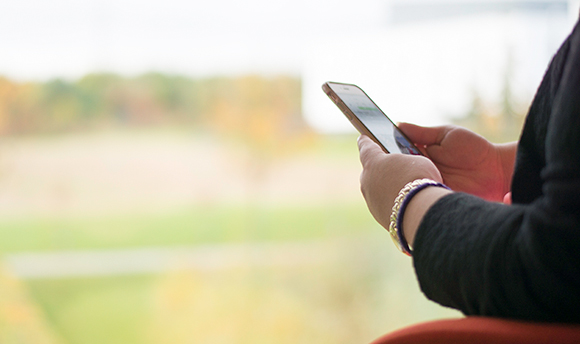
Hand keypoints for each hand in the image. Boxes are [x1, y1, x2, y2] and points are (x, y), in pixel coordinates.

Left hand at [358, 135, 441, 229]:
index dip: (367, 141)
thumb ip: (404, 161)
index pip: (366, 147)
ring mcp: (370, 199)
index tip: (363, 137)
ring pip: (377, 188)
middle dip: (381, 168)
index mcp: (373, 161)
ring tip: (405, 187)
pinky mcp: (378, 214)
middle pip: (372, 170)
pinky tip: (407, 202)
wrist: (420, 212)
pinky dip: (393, 200)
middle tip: (394, 166)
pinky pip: (384, 202)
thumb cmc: (420, 179)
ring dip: (388, 186)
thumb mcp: (416, 160)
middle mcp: (366, 180)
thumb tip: (401, 168)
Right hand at [398, 123, 515, 201]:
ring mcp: (428, 186)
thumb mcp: (446, 135)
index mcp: (421, 156)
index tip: (376, 149)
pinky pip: (420, 199)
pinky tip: (413, 188)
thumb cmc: (474, 149)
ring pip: (407, 186)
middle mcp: (422, 172)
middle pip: (399, 171)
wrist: (498, 171)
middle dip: (392, 168)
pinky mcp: (435, 200)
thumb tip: (397, 125)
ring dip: (404, 181)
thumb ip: (421, 133)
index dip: (387, 153)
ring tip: (401, 174)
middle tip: (387, 163)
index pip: (398, 156)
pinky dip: (416, 194)